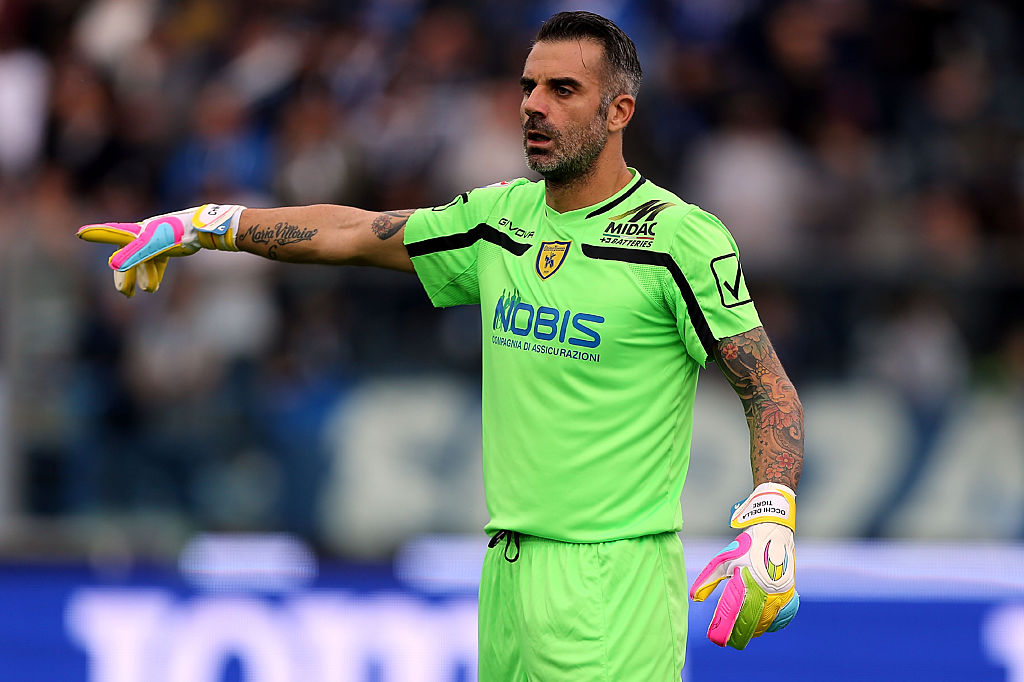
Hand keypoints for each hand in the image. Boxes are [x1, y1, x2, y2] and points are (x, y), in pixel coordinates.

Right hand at [77, 204, 244, 296]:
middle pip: (128, 255)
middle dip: (125, 274)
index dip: (97, 234)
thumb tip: (113, 264)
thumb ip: (133, 254)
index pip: (113, 234)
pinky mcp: (169, 244)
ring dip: (142, 276)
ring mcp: (157, 239)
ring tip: (148, 290)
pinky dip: (154, 272)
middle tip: (125, 292)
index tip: (81, 233)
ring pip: (143, 260)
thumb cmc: (177, 234)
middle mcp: (144, 234)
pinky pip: (156, 260)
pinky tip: (154, 285)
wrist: (204, 228)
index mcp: (137, 233)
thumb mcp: (154, 246)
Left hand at [689, 482, 798, 649]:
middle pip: (751, 623)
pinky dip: (772, 623)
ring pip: (767, 621)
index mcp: (747, 582)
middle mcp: (766, 590)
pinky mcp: (789, 590)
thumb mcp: (723, 560)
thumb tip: (694, 598)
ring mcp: (780, 592)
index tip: (716, 639)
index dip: (724, 629)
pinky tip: (764, 625)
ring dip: (755, 630)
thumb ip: (708, 580)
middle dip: (739, 634)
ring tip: (744, 634)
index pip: (734, 614)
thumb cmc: (745, 545)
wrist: (773, 530)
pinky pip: (783, 615)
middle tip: (729, 641)